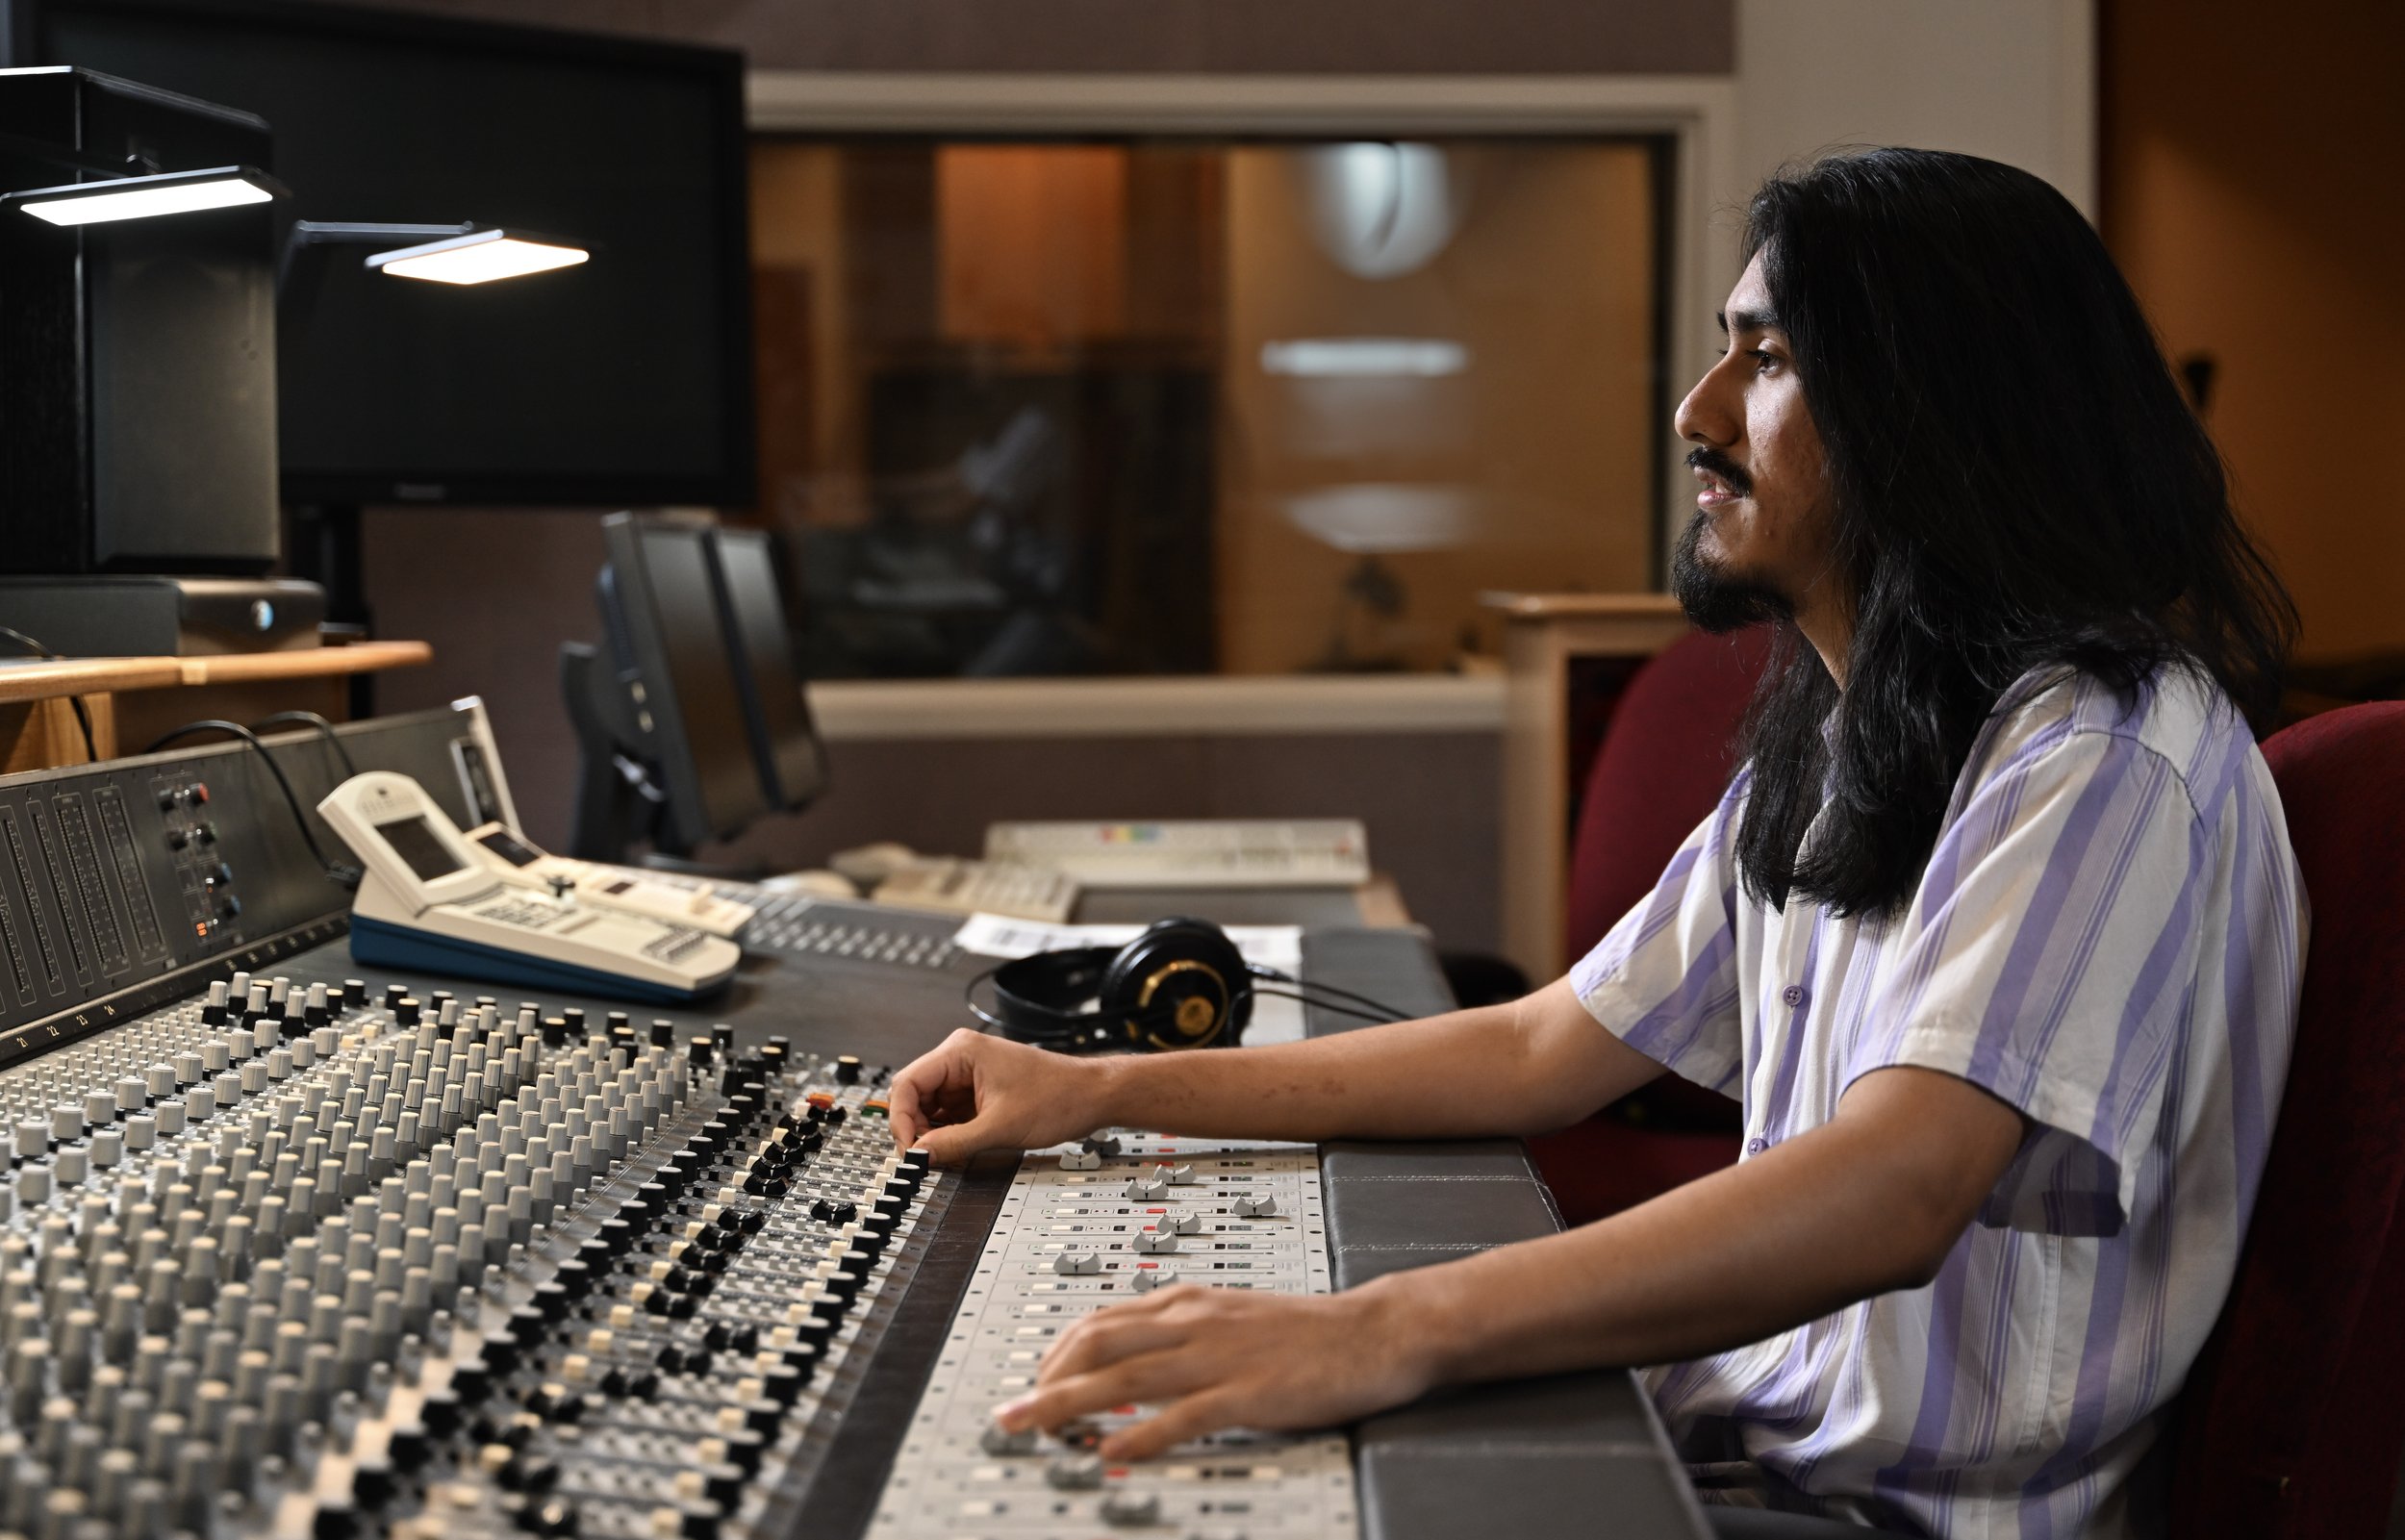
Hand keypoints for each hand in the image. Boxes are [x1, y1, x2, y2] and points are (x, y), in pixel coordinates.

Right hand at [887, 1029, 1115, 1164]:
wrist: (1093, 1097)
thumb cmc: (1059, 1096)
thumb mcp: (999, 1128)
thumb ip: (954, 1143)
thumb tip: (920, 1156)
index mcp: (961, 1051)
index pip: (906, 1083)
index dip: (900, 1120)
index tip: (909, 1150)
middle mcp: (961, 1058)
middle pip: (915, 1096)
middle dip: (916, 1129)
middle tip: (923, 1159)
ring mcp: (969, 1076)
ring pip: (930, 1107)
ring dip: (932, 1133)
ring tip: (944, 1156)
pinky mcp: (979, 1092)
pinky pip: (949, 1113)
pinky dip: (948, 1133)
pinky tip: (956, 1149)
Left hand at [994, 1281, 1436, 1459]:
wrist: (1374, 1331)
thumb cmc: (1308, 1330)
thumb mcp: (1232, 1314)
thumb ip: (1182, 1331)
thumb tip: (1130, 1357)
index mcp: (1188, 1301)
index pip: (1100, 1321)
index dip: (1055, 1354)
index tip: (1033, 1384)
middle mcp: (1193, 1322)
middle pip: (1096, 1344)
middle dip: (1044, 1380)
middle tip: (1012, 1415)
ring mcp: (1219, 1356)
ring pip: (1124, 1376)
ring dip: (1069, 1405)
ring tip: (1033, 1429)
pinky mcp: (1248, 1392)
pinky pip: (1181, 1415)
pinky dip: (1139, 1435)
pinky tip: (1113, 1453)